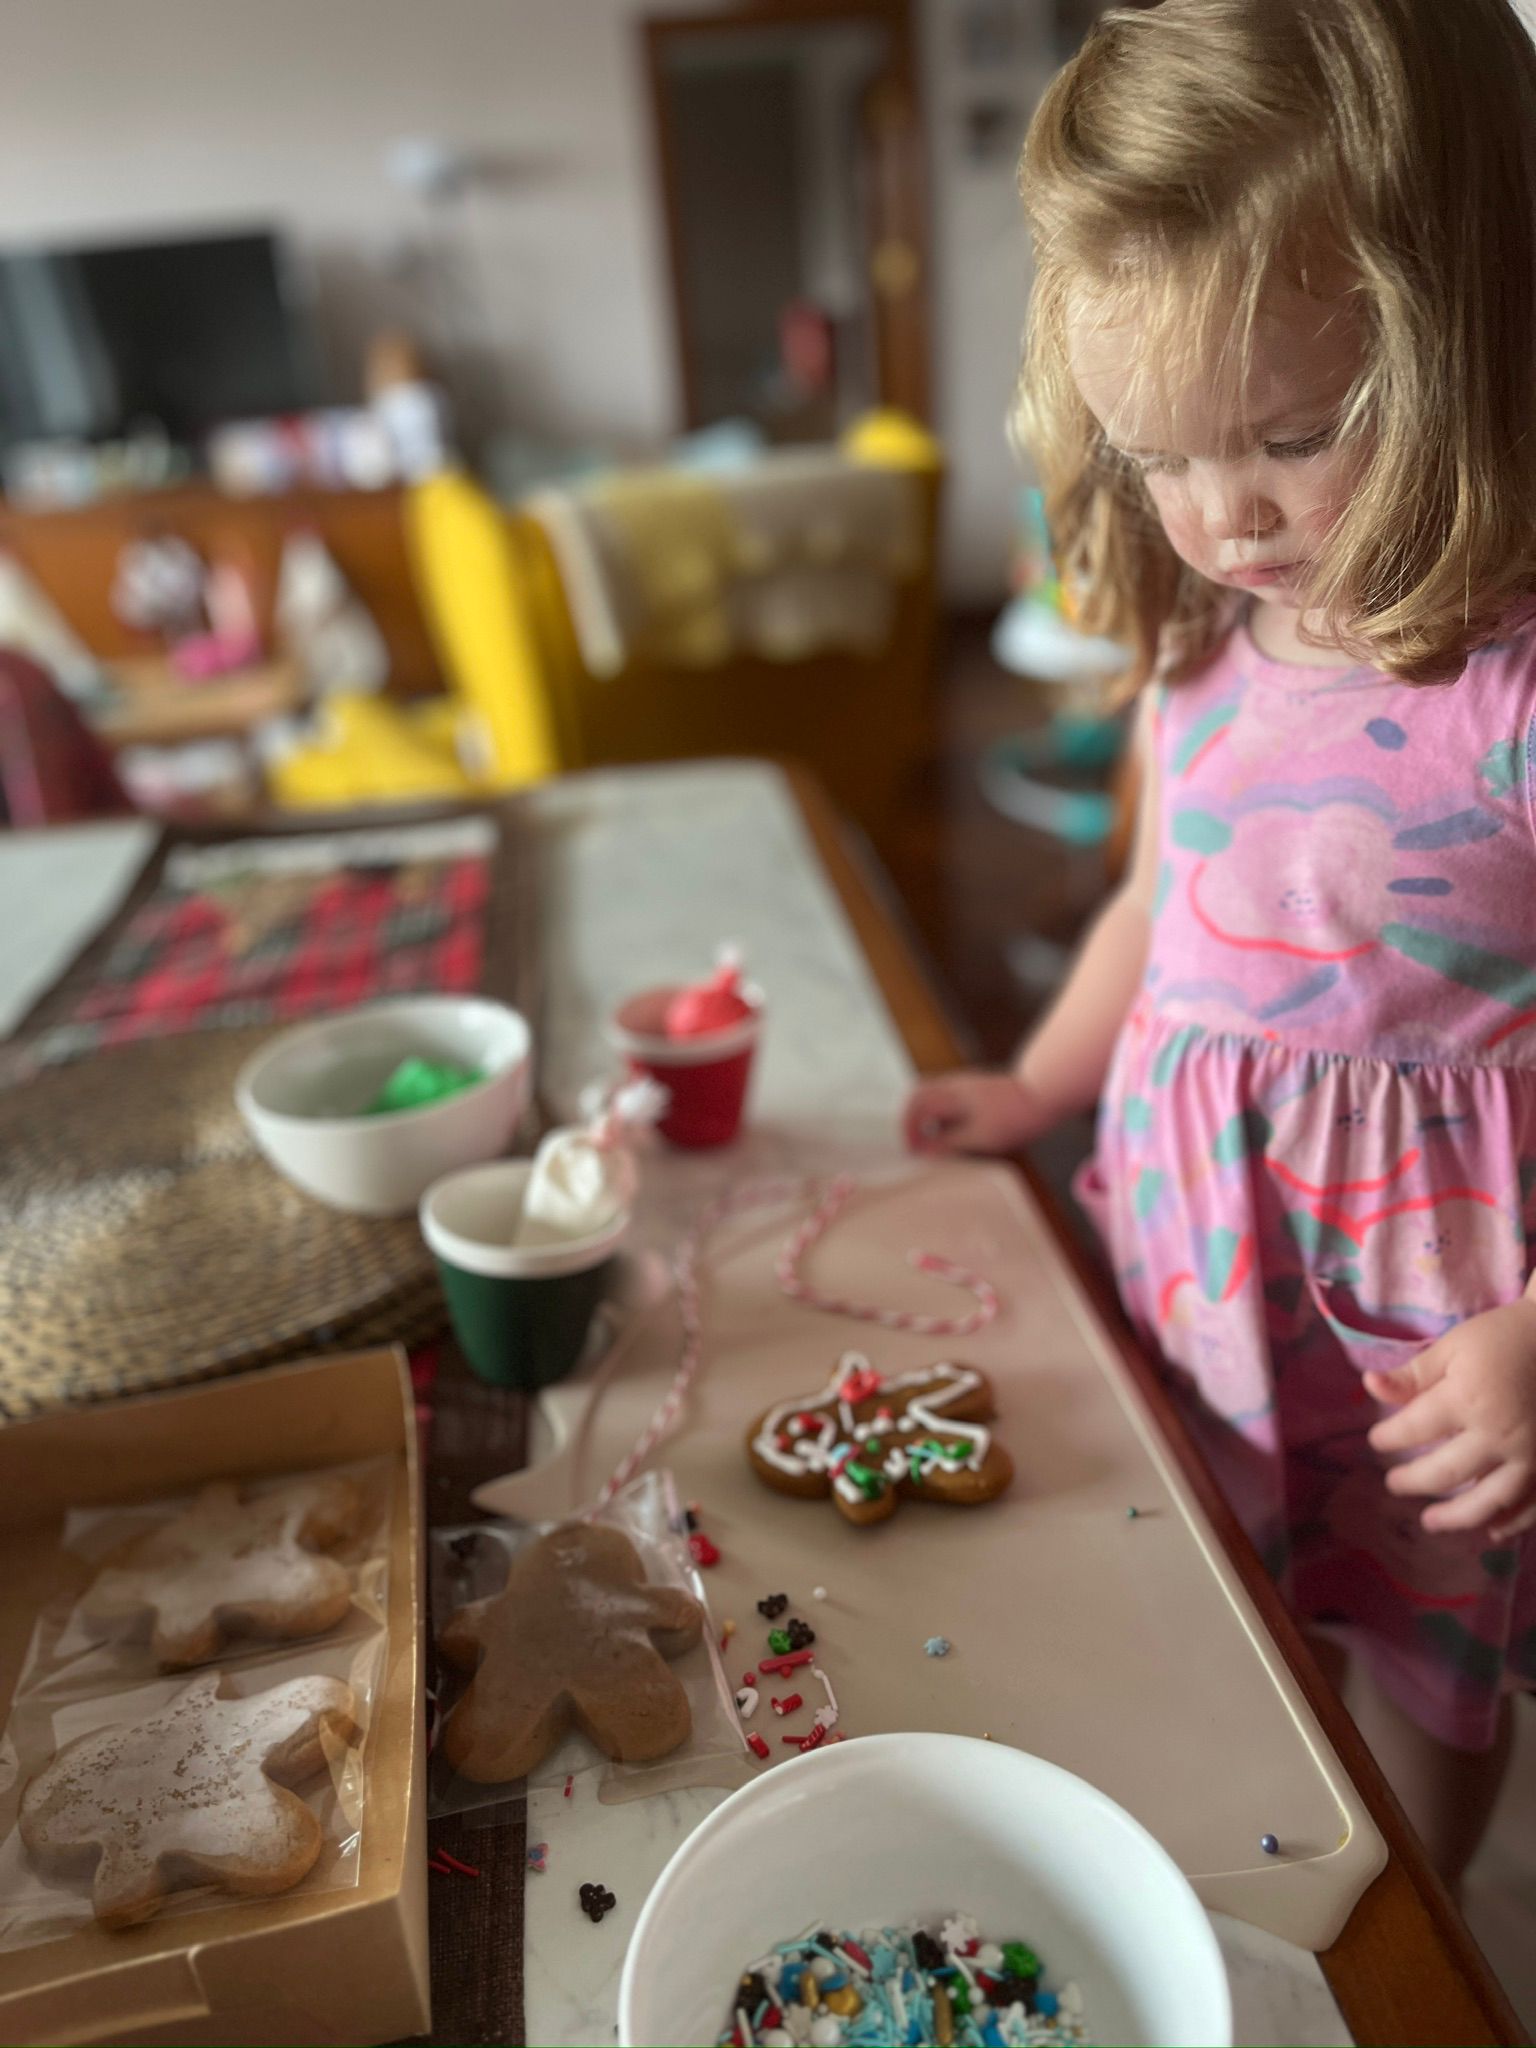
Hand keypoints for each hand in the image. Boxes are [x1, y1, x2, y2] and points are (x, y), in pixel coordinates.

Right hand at [901, 1070, 1052, 1156]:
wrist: (1046, 1092)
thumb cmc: (1016, 1117)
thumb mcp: (981, 1138)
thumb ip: (949, 1143)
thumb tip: (924, 1152)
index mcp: (952, 1095)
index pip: (916, 1105)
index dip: (907, 1128)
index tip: (913, 1151)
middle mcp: (955, 1085)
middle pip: (919, 1095)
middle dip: (912, 1120)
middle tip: (916, 1144)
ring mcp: (966, 1084)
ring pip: (934, 1096)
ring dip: (928, 1118)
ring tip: (935, 1142)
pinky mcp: (976, 1088)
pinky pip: (949, 1099)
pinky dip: (944, 1115)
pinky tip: (955, 1132)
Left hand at [1365, 1298, 1535, 1541]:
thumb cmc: (1503, 1339)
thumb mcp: (1453, 1347)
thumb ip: (1413, 1374)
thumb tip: (1369, 1387)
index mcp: (1467, 1399)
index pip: (1414, 1429)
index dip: (1389, 1438)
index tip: (1376, 1441)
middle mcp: (1499, 1434)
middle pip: (1446, 1473)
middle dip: (1413, 1481)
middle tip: (1393, 1484)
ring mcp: (1531, 1455)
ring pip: (1490, 1501)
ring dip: (1457, 1517)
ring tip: (1430, 1522)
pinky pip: (1533, 1505)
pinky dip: (1512, 1522)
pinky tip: (1491, 1529)